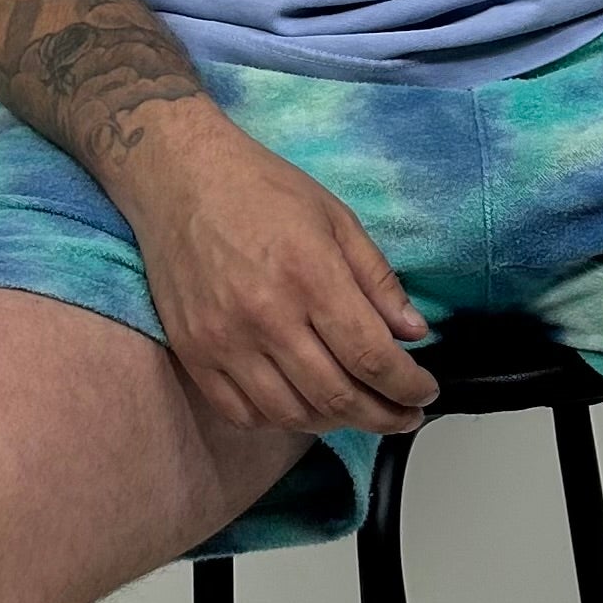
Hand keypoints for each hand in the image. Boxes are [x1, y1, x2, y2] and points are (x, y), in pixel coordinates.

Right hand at [121, 114, 438, 437]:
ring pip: (291, 414)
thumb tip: (413, 332)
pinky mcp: (193, 352)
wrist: (179, 178)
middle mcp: (266, 315)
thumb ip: (377, 280)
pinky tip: (302, 405)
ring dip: (334, 423)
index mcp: (310, 275)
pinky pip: (241, 413)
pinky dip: (279, 421)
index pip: (372, 357)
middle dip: (382, 415)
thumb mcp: (336, 218)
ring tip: (356, 410)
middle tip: (403, 415)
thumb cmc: (260, 190)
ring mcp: (224, 339)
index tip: (424, 394)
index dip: (407, 387)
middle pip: (336, 396)